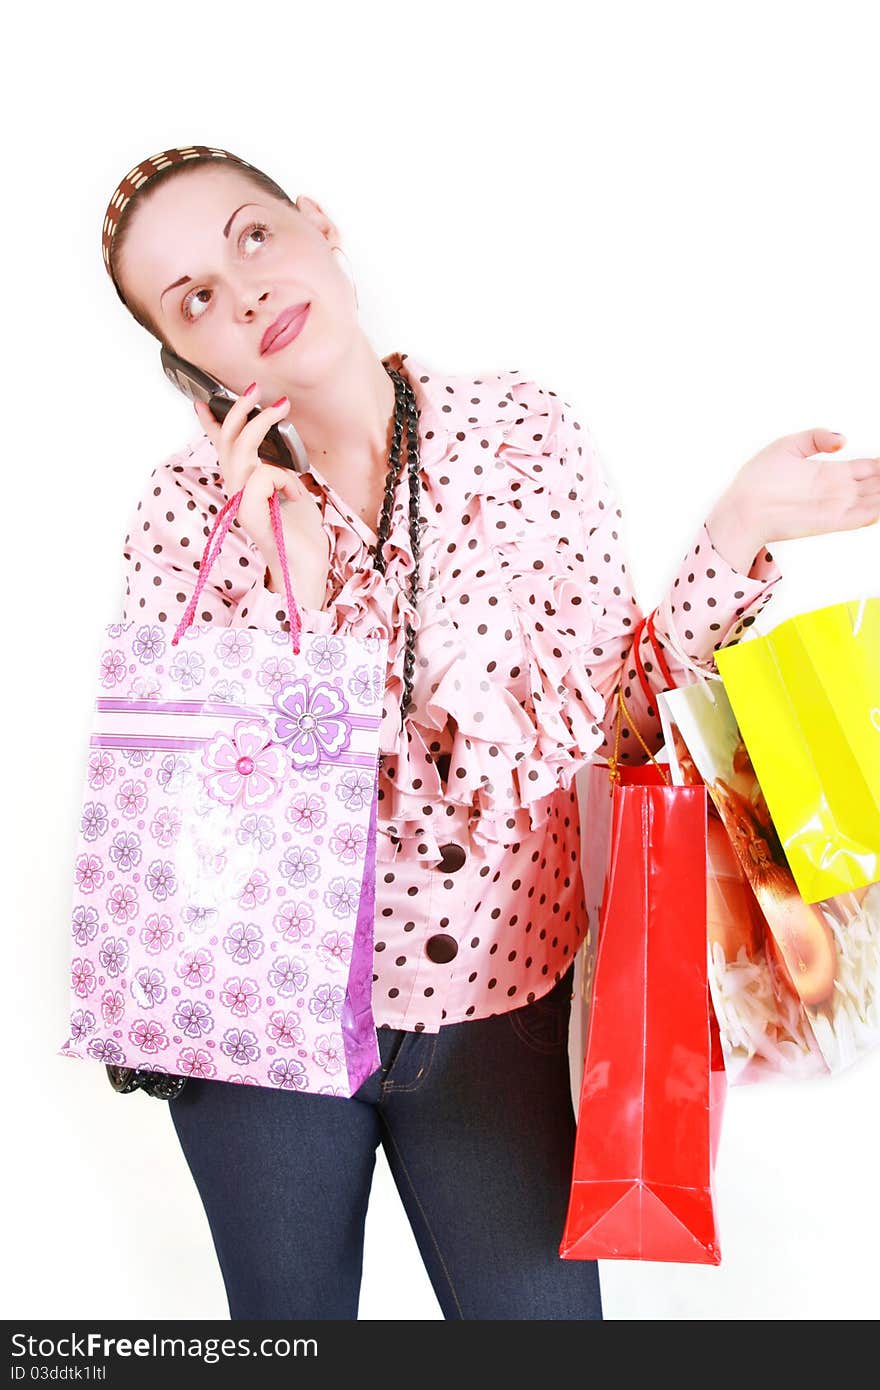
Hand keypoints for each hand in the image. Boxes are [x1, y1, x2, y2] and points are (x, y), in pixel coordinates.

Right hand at [193, 388, 329, 607]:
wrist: (305, 569)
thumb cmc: (300, 534)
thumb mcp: (290, 491)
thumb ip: (277, 471)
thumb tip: (275, 449)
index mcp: (243, 487)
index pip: (221, 450)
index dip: (210, 425)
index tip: (204, 401)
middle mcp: (236, 493)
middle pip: (227, 442)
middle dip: (239, 410)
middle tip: (257, 389)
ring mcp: (240, 503)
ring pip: (241, 451)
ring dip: (262, 423)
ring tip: (282, 408)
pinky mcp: (250, 513)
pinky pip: (262, 474)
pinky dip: (284, 478)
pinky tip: (295, 494)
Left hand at [717, 428, 879, 552]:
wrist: (742, 507)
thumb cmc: (757, 479)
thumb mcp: (787, 446)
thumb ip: (817, 437)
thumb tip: (844, 440)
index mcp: (829, 472)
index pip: (867, 468)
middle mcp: (837, 490)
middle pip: (876, 483)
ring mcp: (836, 507)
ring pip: (875, 499)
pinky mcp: (831, 522)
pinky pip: (863, 517)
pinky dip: (877, 509)